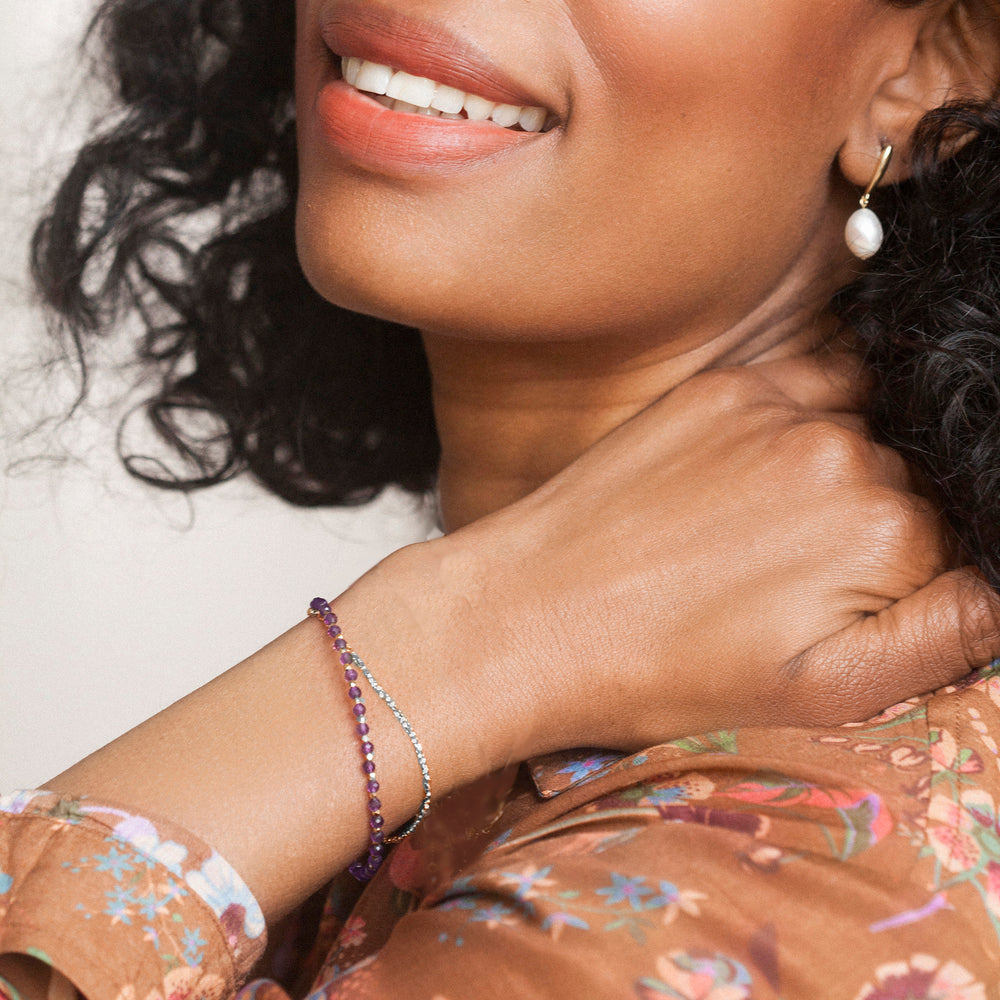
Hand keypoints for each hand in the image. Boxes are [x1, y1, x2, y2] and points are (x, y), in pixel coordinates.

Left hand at [372, 352, 999, 759]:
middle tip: (799, 582)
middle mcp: (846, 454)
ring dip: (852, 473)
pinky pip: (813, 380)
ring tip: (773, 532)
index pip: (959, 548)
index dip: (917, 583)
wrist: (531, 617)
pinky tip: (774, 465)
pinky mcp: (723, 389)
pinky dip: (819, 414)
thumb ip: (938, 637)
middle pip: (914, 487)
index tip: (857, 607)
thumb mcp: (818, 694)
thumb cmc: (663, 672)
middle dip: (882, 532)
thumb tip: (997, 588)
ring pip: (869, 430)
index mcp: (884, 538)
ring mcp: (779, 409)